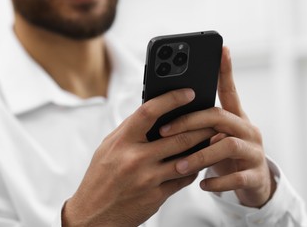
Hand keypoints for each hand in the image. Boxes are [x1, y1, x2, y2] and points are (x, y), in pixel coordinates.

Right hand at [63, 89, 216, 226]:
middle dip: (200, 127)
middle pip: (178, 137)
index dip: (171, 99)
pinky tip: (197, 161)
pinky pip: (183, 179)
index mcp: (122, 141)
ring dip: (203, 148)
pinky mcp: (157, 196)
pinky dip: (193, 168)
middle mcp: (135, 158)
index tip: (188, 93)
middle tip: (212, 119)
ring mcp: (148, 179)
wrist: (94, 215)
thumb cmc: (100, 178)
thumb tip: (154, 113)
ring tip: (212, 139)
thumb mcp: (108, 148)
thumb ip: (130, 131)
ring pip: (186, 159)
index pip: (149, 112)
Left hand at [159, 47, 275, 207]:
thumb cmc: (226, 156)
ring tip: (178, 166)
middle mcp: (247, 130)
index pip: (229, 90)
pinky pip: (236, 177)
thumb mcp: (214, 138)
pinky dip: (217, 181)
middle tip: (163, 132)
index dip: (226, 70)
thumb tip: (165, 111)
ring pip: (228, 146)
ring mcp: (254, 152)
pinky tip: (201, 185)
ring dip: (200, 155)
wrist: (254, 186)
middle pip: (219, 117)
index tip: (221, 48)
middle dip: (189, 122)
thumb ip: (200, 125)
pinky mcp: (255, 176)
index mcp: (235, 118)